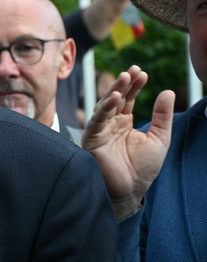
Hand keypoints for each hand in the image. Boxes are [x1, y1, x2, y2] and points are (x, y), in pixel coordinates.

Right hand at [82, 65, 173, 220]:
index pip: (128, 99)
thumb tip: (168, 91)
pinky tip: (114, 97)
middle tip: (133, 70)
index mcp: (124, 123)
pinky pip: (97, 120)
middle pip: (115, 98)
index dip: (135, 86)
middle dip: (123, 83)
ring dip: (114, 91)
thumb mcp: (160, 139)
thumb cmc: (142, 169)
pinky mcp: (92, 139)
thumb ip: (162, 116)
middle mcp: (110, 124)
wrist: (129, 191)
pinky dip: (105, 108)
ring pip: (105, 105)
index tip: (142, 73)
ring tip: (125, 77)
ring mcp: (100, 130)